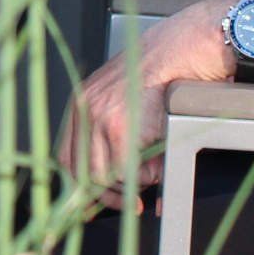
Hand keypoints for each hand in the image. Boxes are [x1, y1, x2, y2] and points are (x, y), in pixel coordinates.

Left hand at [57, 0, 240, 206]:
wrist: (185, 50)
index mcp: (83, 101)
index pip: (67, 157)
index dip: (82, 187)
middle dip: (109, 196)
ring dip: (134, 180)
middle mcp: (84, 108)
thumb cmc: (165, 73)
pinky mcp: (119, 126)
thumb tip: (119, 187)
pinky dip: (149, 172)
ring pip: (107, 174)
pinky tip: (160, 155)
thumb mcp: (130, 103)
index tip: (95, 204)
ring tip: (154, 164)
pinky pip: (130, 169)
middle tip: (131, 204)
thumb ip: (118, 140)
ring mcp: (99, 117)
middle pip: (83, 172)